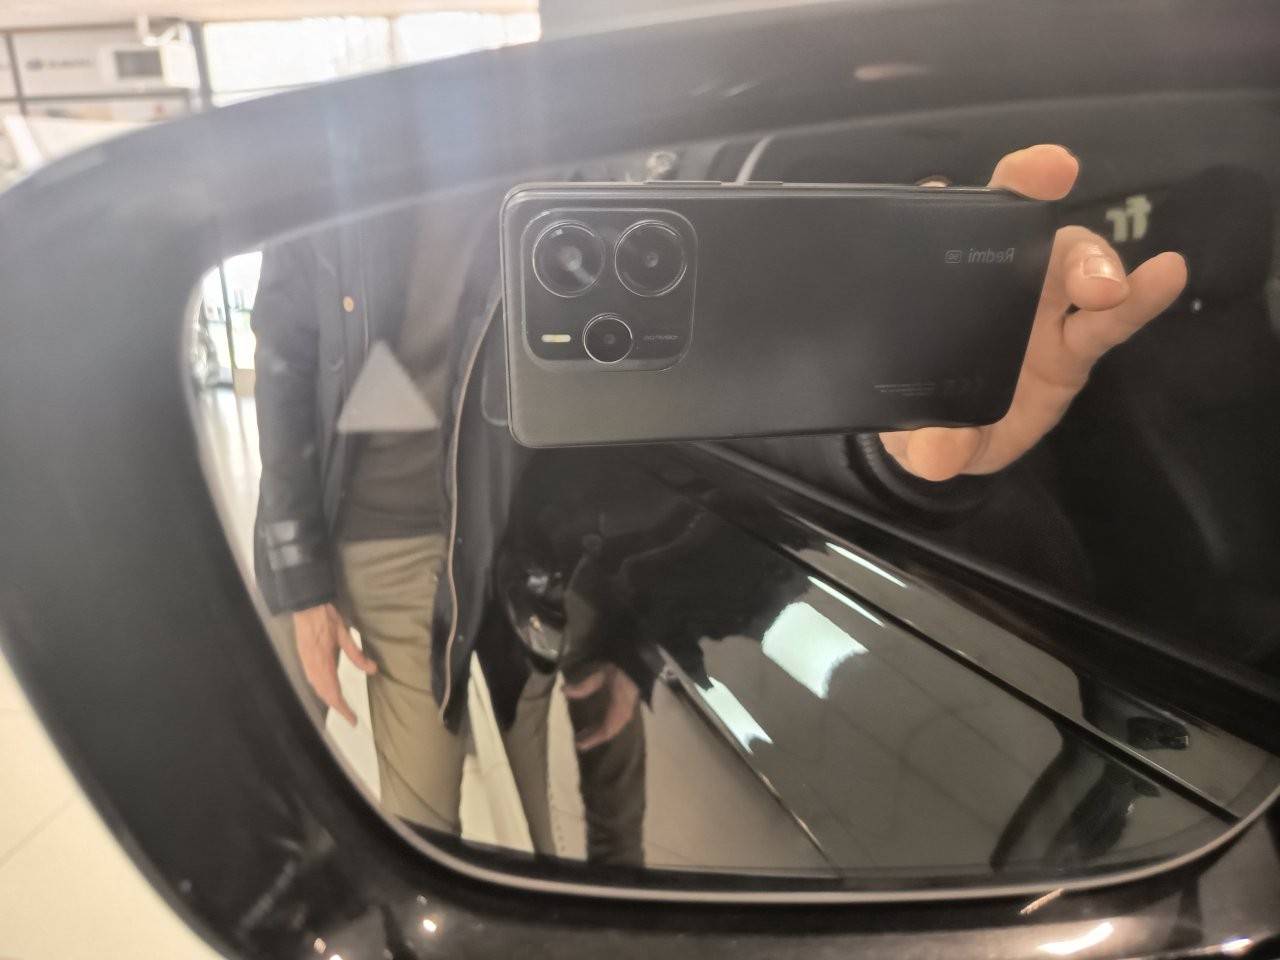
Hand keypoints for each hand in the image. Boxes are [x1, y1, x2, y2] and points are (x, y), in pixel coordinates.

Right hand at [292, 602, 376, 725]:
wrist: (306, 606)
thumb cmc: (327, 618)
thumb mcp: (345, 635)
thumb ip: (357, 655)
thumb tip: (373, 670)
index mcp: (324, 664)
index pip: (333, 693)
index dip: (343, 709)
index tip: (352, 720)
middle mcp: (312, 668)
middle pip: (324, 694)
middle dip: (336, 707)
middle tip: (349, 717)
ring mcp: (305, 664)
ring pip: (317, 688)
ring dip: (328, 699)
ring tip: (340, 706)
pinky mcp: (303, 659)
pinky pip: (312, 680)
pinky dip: (320, 690)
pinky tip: (327, 690)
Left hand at [562, 664, 639, 751]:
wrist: (636, 661)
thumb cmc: (618, 668)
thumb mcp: (600, 675)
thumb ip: (583, 686)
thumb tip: (562, 691)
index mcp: (619, 708)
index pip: (606, 730)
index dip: (593, 739)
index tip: (578, 745)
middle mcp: (625, 713)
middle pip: (609, 731)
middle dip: (594, 738)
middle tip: (578, 741)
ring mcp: (627, 710)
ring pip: (612, 727)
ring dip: (598, 732)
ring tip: (584, 734)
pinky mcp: (626, 706)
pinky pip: (615, 722)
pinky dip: (604, 726)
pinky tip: (595, 724)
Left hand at [880, 144, 1187, 480]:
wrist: (955, 451)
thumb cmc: (921, 415)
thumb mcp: (910, 435)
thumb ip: (921, 444)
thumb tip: (938, 455)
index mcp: (946, 284)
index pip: (964, 218)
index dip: (989, 191)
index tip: (1019, 174)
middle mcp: (995, 282)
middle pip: (1025, 228)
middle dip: (1045, 212)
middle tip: (1061, 253)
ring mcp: (1040, 308)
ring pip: (1074, 264)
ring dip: (1095, 267)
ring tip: (1106, 291)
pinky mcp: (1075, 343)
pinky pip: (1112, 317)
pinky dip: (1139, 297)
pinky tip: (1166, 275)